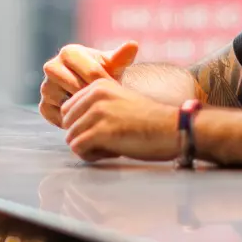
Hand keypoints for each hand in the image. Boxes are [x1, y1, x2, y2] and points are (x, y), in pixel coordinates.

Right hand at [39, 41, 137, 126]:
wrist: (94, 90)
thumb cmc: (105, 74)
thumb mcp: (114, 65)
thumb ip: (121, 56)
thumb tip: (133, 44)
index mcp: (69, 52)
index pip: (91, 71)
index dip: (107, 84)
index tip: (118, 92)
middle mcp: (52, 66)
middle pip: (75, 86)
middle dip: (93, 96)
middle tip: (107, 103)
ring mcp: (46, 86)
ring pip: (64, 100)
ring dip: (81, 108)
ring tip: (94, 109)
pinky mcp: (43, 105)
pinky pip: (56, 115)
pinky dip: (70, 119)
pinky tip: (83, 117)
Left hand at [60, 79, 180, 162]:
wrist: (174, 129)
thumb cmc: (150, 122)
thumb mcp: (120, 103)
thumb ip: (97, 108)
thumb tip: (72, 128)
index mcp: (98, 85)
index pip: (68, 109)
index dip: (82, 125)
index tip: (104, 130)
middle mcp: (95, 95)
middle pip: (67, 124)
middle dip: (83, 136)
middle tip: (107, 141)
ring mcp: (98, 113)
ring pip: (71, 137)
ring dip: (88, 148)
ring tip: (111, 147)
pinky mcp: (101, 132)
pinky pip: (78, 148)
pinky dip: (91, 156)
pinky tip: (111, 153)